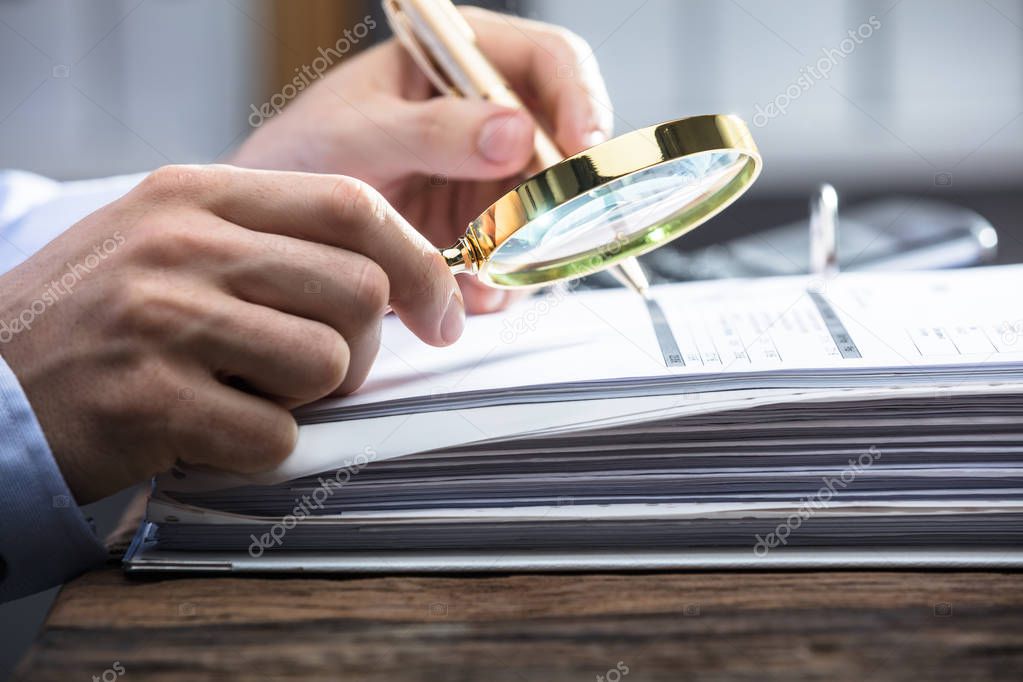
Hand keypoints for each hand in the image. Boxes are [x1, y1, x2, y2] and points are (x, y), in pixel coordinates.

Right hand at [0, 165, 462, 502]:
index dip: (418, 263)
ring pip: (328, 362)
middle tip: (312, 371)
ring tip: (242, 394)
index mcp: (198, 194)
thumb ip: (275, 245)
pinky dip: (258, 449)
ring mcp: (163, 318)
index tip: (440, 314)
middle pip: (359, 289)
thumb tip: (398, 280)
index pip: (352, 205)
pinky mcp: (150, 399)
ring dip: (306, 398)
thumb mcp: (174, 244)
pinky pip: (276, 436)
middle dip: (361, 349)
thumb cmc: (99, 320)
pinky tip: (206, 432)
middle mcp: (183, 243)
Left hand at [231, 6, 613, 312]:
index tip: (582, 147)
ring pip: (552, 209)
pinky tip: (470, 290)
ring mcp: (490, 178)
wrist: (275, 227)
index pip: (549, 62)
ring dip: (536, 245)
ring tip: (489, 271)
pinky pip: (522, 256)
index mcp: (461, 63)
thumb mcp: (358, 134)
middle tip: (548, 228)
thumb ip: (432, 130)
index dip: (580, 99)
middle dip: (564, 190)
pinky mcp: (485, 231)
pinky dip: (506, 279)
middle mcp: (488, 119)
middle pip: (565, 144)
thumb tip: (517, 131)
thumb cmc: (301, 155)